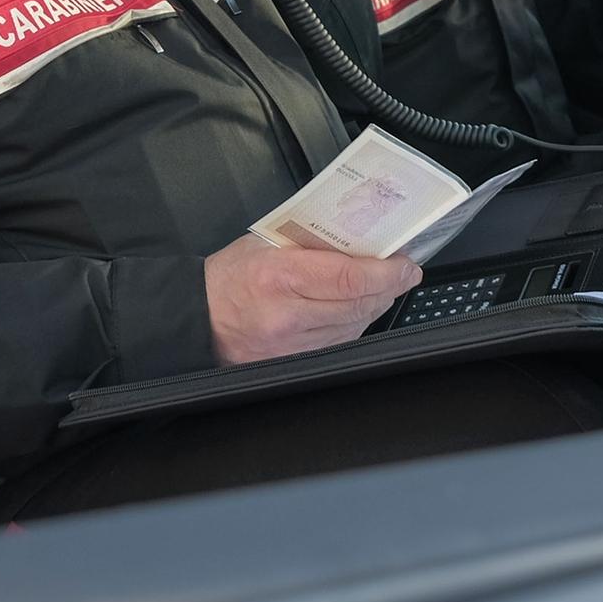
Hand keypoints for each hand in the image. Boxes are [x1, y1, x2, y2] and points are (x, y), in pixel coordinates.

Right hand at [203, 233, 421, 365]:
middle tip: (405, 270)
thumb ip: (310, 243)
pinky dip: (356, 322)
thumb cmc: (228, 277)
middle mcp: (288, 316)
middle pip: (359, 303)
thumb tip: (357, 240)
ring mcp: (293, 345)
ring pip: (355, 325)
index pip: (350, 278)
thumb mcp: (265, 244)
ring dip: (376, 304)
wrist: (198, 319)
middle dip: (390, 285)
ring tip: (385, 285)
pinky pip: (340, 341)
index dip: (386, 271)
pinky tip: (359, 307)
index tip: (404, 263)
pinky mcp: (296, 361)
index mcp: (279, 277)